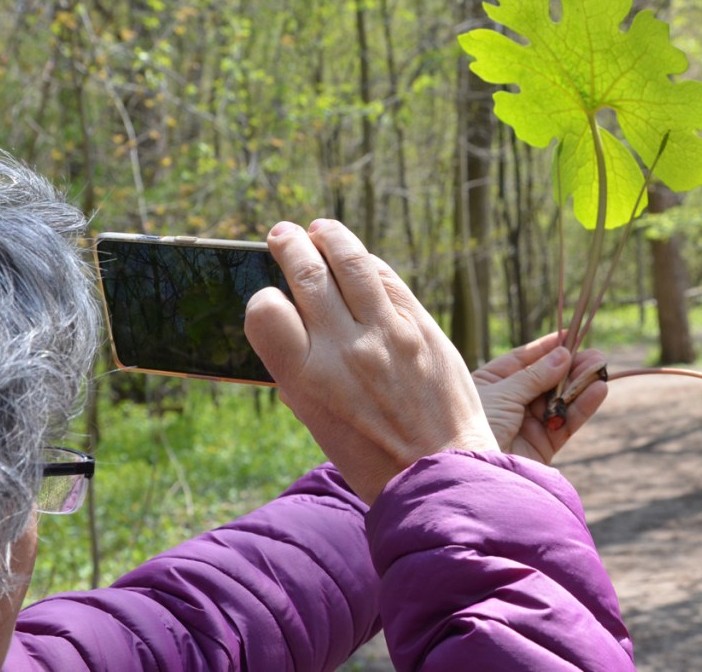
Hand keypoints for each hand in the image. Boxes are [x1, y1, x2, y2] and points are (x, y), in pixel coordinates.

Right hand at [245, 219, 496, 504]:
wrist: (439, 470)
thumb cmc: (371, 453)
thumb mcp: (316, 417)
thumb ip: (301, 365)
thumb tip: (290, 314)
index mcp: (306, 380)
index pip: (264, 311)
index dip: (262, 296)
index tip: (268, 295)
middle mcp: (344, 351)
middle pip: (308, 273)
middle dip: (290, 245)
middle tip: (283, 235)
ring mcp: (388, 334)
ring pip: (352, 262)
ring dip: (331, 237)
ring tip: (321, 230)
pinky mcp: (423, 328)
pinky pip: (389, 279)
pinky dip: (369, 262)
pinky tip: (361, 259)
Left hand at [473, 333, 607, 464]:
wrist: (471, 468)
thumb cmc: (475, 424)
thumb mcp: (504, 393)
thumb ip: (535, 376)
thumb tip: (563, 355)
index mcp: (489, 383)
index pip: (522, 360)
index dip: (546, 347)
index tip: (570, 334)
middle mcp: (509, 402)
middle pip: (545, 379)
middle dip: (570, 366)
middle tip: (595, 354)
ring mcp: (525, 425)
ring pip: (559, 400)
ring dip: (581, 384)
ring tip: (601, 367)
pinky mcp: (541, 446)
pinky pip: (565, 423)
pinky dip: (582, 407)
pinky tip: (598, 390)